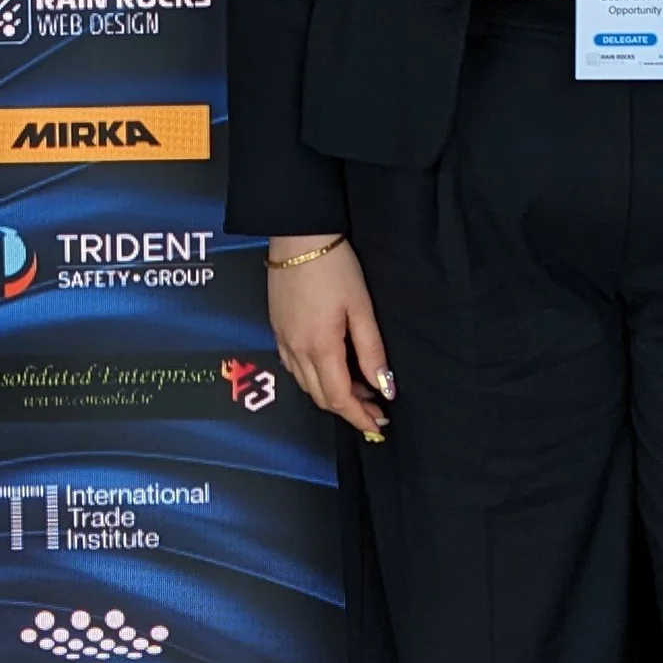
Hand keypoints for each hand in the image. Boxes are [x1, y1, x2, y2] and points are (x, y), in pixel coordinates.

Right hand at [266, 236, 392, 437]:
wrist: (297, 236)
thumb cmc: (334, 267)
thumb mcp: (361, 308)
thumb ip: (372, 351)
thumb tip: (385, 387)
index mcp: (320, 348)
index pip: (340, 398)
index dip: (359, 417)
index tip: (378, 426)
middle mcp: (297, 351)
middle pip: (321, 397)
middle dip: (348, 409)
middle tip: (375, 408)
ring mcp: (283, 341)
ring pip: (306, 385)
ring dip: (331, 394)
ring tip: (359, 387)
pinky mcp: (276, 329)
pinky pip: (294, 368)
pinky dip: (314, 378)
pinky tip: (330, 367)